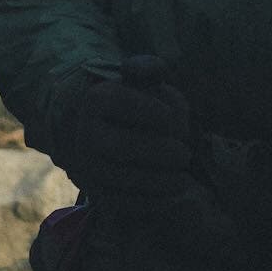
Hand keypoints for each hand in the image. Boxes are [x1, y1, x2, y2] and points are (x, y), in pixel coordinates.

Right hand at [53, 71, 193, 201]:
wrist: (99, 127)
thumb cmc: (131, 101)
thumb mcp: (139, 78)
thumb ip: (149, 68)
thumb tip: (153, 71)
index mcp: (97, 100)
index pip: (124, 104)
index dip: (153, 112)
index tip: (176, 121)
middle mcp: (86, 133)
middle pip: (122, 146)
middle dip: (160, 152)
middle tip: (185, 154)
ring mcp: (88, 165)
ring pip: (122, 178)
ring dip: (158, 181)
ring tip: (184, 178)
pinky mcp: (97, 191)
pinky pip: (122, 202)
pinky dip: (150, 202)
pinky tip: (173, 195)